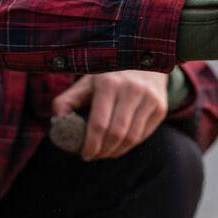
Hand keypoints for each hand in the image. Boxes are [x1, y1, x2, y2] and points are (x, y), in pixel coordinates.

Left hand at [51, 71, 167, 160]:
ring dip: (117, 151)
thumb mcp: (87, 82)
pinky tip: (119, 145)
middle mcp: (131, 90)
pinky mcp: (160, 108)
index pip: (99, 124)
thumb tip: (57, 123)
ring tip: (106, 153)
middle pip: (116, 134)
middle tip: (94, 156)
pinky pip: (143, 136)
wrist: (144, 61)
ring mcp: (149, 99)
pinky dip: (129, 145)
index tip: (85, 155)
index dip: (91, 144)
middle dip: (103, 151)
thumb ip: (69, 100)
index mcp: (109, 83)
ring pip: (132, 138)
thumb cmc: (110, 75)